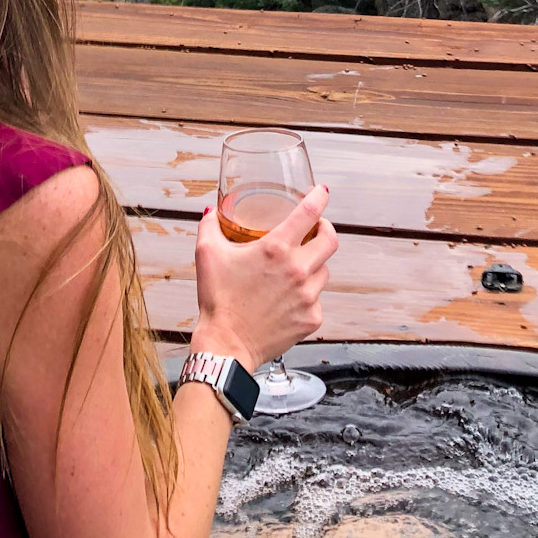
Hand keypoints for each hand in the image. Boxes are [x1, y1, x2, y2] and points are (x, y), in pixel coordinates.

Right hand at [190, 183, 337, 371]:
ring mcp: (308, 296)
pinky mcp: (312, 318)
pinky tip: (289, 298)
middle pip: (330, 240)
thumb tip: (210, 212)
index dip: (319, 197)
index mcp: (276, 249)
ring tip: (296, 269)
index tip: (322, 192)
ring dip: (314, 265)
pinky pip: (317, 299)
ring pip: (324, 271)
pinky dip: (307, 296)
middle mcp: (298, 270)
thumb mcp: (207, 255)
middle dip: (326, 229)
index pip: (309, 212)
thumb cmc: (218, 300)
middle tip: (317, 229)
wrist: (226, 345)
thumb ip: (210, 226)